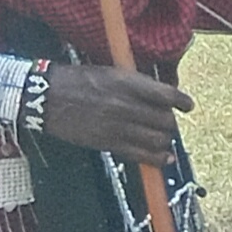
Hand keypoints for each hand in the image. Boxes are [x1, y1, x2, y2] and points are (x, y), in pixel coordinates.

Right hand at [37, 61, 192, 163]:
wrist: (45, 96)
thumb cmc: (76, 80)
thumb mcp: (109, 72)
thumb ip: (135, 84)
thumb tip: (159, 95)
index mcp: (127, 83)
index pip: (167, 95)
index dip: (182, 102)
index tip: (187, 105)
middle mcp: (126, 105)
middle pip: (166, 120)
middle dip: (170, 122)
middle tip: (166, 122)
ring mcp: (117, 126)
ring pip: (159, 139)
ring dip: (165, 140)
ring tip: (162, 138)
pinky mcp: (108, 143)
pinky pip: (142, 155)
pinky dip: (158, 159)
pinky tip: (165, 158)